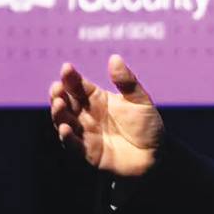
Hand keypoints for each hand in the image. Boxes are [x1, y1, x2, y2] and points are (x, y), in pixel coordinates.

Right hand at [48, 54, 163, 176]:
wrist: (156, 156)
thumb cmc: (147, 126)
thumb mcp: (140, 101)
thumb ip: (127, 82)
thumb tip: (114, 57)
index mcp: (96, 99)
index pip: (78, 86)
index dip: (71, 77)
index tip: (67, 68)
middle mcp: (86, 115)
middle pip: (66, 102)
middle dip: (58, 94)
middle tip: (57, 87)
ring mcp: (85, 133)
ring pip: (64, 122)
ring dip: (59, 113)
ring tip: (59, 103)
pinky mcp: (88, 153)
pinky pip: (74, 145)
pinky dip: (68, 137)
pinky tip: (65, 128)